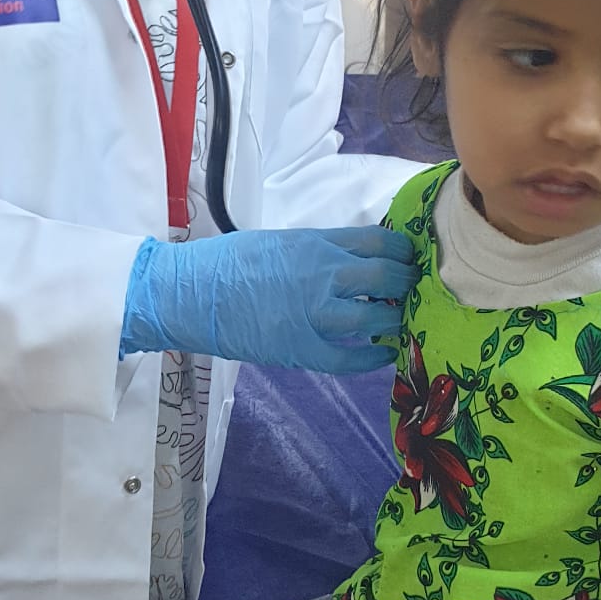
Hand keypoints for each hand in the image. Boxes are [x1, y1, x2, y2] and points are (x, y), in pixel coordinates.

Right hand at [121, 226, 417, 373]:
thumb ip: (320, 249)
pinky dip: (371, 358)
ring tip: (398, 322)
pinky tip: (380, 355)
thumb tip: (353, 259)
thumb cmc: (227, 262)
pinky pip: (350, 357)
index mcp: (317, 243)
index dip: (404, 253)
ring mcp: (315, 312)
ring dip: (395, 320)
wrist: (189, 293)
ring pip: (378, 317)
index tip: (409, 260)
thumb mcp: (280, 241)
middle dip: (408, 285)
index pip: (381, 242)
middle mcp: (324, 273)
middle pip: (388, 276)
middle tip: (412, 292)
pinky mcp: (301, 347)